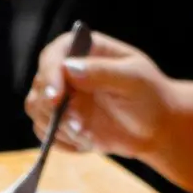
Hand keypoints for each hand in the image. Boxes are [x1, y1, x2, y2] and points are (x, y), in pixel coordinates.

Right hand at [24, 30, 171, 157]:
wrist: (156, 128)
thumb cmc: (150, 96)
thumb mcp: (134, 79)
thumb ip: (103, 72)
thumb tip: (68, 67)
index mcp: (84, 50)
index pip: (54, 56)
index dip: (49, 75)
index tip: (56, 97)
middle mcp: (67, 71)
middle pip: (39, 84)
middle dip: (54, 109)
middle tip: (77, 125)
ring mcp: (62, 96)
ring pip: (37, 109)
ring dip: (58, 127)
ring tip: (87, 136)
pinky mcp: (61, 121)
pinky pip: (46, 132)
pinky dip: (63, 141)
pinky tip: (88, 142)